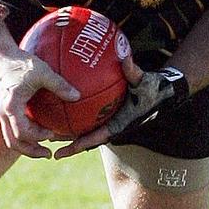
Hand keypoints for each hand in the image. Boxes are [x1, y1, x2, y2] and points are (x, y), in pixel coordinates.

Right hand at [0, 50, 80, 158]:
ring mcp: (1, 113)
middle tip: (48, 154)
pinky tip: (38, 131)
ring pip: (10, 138)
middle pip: (13, 142)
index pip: (22, 131)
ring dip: (26, 147)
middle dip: (31, 151)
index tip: (52, 134)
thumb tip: (77, 96)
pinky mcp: (3, 110)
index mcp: (11, 105)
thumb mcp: (43, 71)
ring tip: (43, 149)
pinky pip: (11, 129)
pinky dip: (24, 136)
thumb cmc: (21, 62)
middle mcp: (3, 113)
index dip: (38, 137)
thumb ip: (59, 84)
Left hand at [53, 58, 188, 159]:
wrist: (163, 91)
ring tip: (47, 125)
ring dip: (67, 127)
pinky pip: (89, 113)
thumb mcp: (145, 81)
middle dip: (67, 140)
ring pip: (85, 125)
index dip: (80, 144)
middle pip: (85, 135)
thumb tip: (124, 58)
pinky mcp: (108, 111)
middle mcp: (111, 124)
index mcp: (119, 123)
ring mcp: (109, 119)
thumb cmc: (154, 88)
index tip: (64, 150)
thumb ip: (133, 71)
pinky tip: (61, 102)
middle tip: (46, 140)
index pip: (96, 137)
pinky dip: (76, 111)